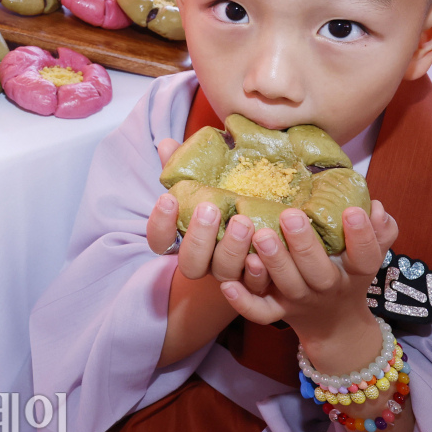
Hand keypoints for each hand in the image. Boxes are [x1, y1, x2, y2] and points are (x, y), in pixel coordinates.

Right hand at [148, 138, 269, 292]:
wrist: (271, 225)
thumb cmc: (231, 198)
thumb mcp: (209, 179)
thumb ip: (186, 164)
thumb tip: (168, 144)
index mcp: (185, 237)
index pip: (159, 240)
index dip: (160, 223)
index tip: (168, 198)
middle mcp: (205, 260)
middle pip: (190, 262)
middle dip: (199, 237)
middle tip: (211, 209)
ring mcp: (229, 273)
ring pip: (223, 273)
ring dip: (231, 249)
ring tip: (243, 221)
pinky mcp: (258, 282)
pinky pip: (254, 288)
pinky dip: (256, 274)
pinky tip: (261, 257)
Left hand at [219, 202, 398, 371]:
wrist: (334, 326)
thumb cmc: (347, 275)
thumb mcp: (367, 256)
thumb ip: (378, 232)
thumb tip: (377, 207)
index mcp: (354, 273)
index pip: (365, 258)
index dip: (362, 237)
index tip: (351, 211)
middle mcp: (327, 289)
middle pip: (319, 274)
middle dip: (305, 246)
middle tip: (290, 216)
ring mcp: (300, 302)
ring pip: (288, 286)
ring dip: (274, 263)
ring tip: (260, 235)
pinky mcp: (275, 311)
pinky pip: (259, 312)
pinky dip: (243, 302)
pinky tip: (229, 284)